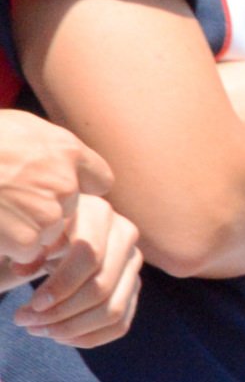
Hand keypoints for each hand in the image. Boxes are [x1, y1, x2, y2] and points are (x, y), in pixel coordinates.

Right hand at [0, 111, 111, 265]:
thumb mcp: (22, 128)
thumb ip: (50, 148)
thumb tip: (65, 169)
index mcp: (66, 151)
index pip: (99, 179)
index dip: (79, 187)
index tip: (55, 191)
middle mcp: (65, 182)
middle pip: (68, 210)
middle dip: (44, 210)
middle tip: (7, 200)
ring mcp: (47, 212)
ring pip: (48, 233)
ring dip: (25, 230)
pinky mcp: (26, 238)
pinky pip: (27, 252)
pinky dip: (9, 247)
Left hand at [8, 194, 141, 347]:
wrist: (62, 234)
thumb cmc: (41, 233)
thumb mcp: (32, 234)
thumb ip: (27, 249)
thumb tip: (23, 268)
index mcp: (99, 214)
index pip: (89, 256)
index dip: (61, 285)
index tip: (32, 304)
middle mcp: (126, 236)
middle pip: (101, 288)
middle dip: (59, 313)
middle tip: (24, 321)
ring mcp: (133, 264)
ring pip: (112, 311)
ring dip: (71, 329)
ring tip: (37, 329)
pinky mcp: (133, 287)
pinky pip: (120, 324)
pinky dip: (89, 338)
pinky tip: (59, 336)